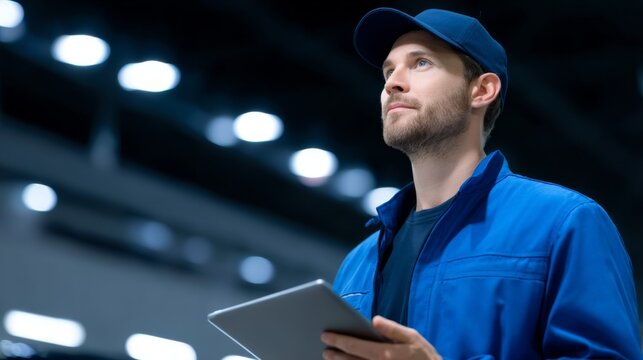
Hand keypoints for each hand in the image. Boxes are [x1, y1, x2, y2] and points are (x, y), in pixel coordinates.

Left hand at [321, 315, 441, 358]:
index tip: (326, 335)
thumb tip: (375, 320)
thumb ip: (392, 329)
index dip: (339, 340)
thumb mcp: (412, 337)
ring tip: (330, 358)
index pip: (356, 346)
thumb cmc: (421, 354)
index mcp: (385, 353)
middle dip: (336, 354)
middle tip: (324, 349)